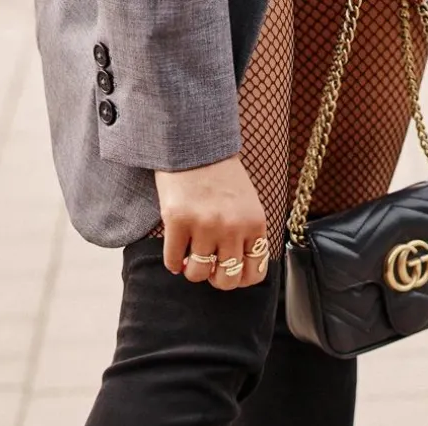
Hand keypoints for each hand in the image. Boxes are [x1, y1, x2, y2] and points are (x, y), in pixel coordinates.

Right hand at [155, 155, 268, 290]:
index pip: (254, 273)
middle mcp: (232, 227)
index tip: (228, 270)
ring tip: (190, 256)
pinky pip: (173, 261)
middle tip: (208, 266)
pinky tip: (175, 254)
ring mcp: (205, 225)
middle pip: (227, 280)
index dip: (240, 278)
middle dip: (215, 279)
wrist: (195, 144)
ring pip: (198, 274)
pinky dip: (173, 263)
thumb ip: (247, 235)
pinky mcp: (178, 221)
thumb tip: (238, 270)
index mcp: (255, 224)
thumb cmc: (221, 177)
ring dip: (192, 270)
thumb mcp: (248, 204)